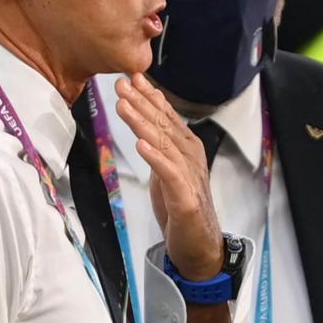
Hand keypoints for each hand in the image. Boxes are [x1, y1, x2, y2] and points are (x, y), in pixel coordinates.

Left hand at [114, 74, 223, 280]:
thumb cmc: (182, 208)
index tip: (132, 78)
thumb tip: (145, 128)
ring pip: (163, 143)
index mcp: (186, 148)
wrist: (200, 245)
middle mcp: (190, 156)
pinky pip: (168, 173)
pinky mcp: (185, 197)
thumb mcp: (167, 171)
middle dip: (141, 102)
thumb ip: (160, 148)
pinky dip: (155, 157)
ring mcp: (189, 175)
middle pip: (163, 125)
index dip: (149, 97)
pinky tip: (141, 144)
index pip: (166, 117)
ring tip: (125, 105)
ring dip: (143, 123)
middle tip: (122, 83)